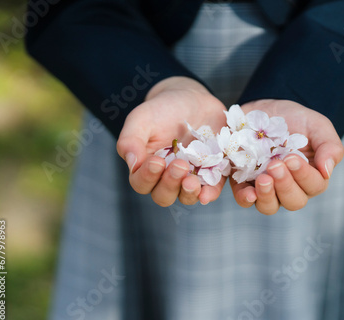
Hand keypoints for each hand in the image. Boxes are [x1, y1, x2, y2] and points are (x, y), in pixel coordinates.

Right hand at [117, 76, 226, 205]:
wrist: (192, 99)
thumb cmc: (162, 110)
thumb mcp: (141, 119)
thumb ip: (130, 140)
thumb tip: (132, 164)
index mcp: (146, 167)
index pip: (142, 183)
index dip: (148, 177)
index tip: (157, 162)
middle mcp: (167, 178)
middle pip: (163, 195)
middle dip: (170, 184)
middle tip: (179, 165)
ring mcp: (190, 177)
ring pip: (186, 196)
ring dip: (188, 192)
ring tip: (191, 180)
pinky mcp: (213, 173)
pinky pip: (211, 189)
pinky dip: (209, 194)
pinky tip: (207, 194)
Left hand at [230, 99, 343, 214]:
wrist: (265, 110)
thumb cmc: (296, 120)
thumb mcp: (317, 126)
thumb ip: (329, 147)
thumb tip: (327, 171)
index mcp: (311, 176)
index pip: (313, 186)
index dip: (304, 176)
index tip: (291, 158)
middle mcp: (290, 187)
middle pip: (293, 201)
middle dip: (285, 185)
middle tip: (275, 165)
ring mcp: (267, 189)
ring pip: (270, 206)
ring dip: (267, 196)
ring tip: (263, 179)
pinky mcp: (244, 184)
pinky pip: (245, 201)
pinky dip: (246, 199)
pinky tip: (249, 192)